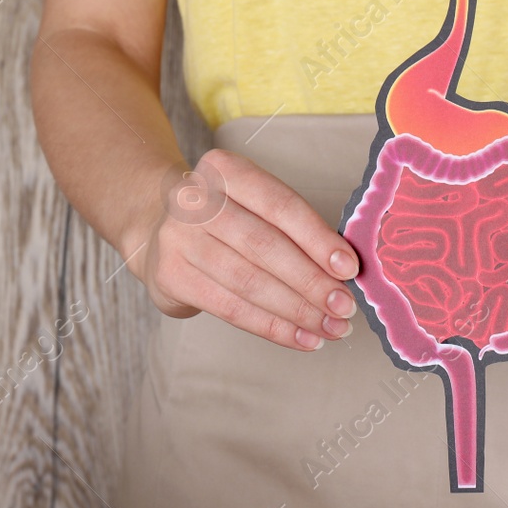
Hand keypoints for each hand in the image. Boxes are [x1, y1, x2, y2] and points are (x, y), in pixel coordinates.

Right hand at [129, 149, 360, 350]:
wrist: (158, 231)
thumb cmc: (225, 220)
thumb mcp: (252, 205)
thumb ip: (292, 229)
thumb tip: (344, 270)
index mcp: (225, 169)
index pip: (280, 205)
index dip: (318, 239)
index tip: (349, 268)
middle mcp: (196, 199)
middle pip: (265, 246)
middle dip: (312, 282)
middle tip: (345, 307)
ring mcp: (178, 238)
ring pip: (249, 282)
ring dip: (297, 311)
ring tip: (330, 328)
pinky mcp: (171, 276)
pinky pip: (231, 309)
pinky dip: (273, 327)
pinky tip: (302, 338)